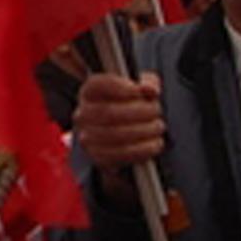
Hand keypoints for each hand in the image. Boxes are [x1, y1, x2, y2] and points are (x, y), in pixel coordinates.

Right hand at [72, 72, 164, 205]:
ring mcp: (87, 137)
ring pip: (116, 135)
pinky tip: (153, 143)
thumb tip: (151, 90)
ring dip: (144, 131)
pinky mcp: (97, 157)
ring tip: (157, 127)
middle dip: (140, 111)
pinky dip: (142, 150)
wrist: (120, 134)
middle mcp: (83, 114)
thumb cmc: (129, 107)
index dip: (120, 87)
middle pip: (109, 112)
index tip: (139, 91)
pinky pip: (120, 155)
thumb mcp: (138, 89)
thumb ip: (147, 83)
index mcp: (89, 92)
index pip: (98, 85)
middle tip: (156, 111)